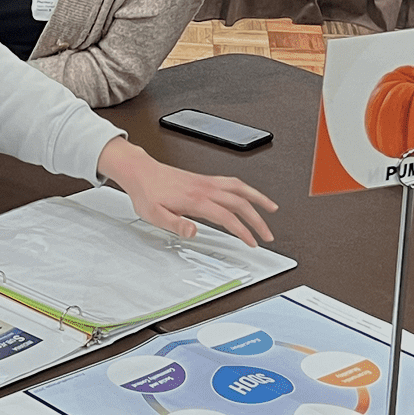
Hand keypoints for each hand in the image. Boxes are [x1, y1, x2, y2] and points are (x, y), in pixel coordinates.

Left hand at [97, 137, 276, 246]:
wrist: (140, 172)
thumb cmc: (147, 193)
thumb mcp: (154, 215)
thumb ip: (175, 225)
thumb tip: (193, 232)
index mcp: (195, 199)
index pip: (227, 216)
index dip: (243, 231)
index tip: (252, 242)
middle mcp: (205, 188)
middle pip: (240, 202)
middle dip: (257, 220)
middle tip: (268, 235)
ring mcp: (206, 181)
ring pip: (240, 188)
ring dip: (258, 198)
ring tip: (272, 209)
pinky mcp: (205, 179)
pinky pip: (232, 182)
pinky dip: (246, 189)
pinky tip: (250, 195)